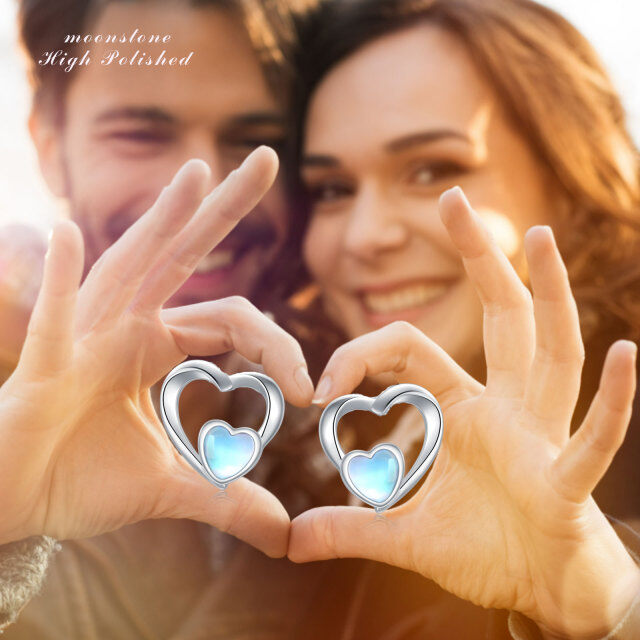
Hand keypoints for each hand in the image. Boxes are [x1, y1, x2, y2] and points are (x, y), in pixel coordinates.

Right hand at [0, 147, 313, 557]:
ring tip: (196, 174)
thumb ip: (228, 499)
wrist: (20, 502)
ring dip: (160, 221)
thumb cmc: (83, 478)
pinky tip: (68, 232)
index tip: (309, 389)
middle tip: (265, 156)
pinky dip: (60, 279)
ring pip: (129, 266)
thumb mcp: (172, 487)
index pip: (234, 321)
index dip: (278, 349)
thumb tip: (285, 533)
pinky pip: (53, 316)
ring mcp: (84, 334)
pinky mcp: (45, 366)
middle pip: (183, 256)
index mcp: (157, 343)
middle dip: (223, 209)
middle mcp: (125, 324)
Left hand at [289, 187, 639, 636]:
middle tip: (454, 198)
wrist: (543, 593)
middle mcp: (508, 408)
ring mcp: (542, 436)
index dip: (363, 354)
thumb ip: (351, 528)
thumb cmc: (487, 552)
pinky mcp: (566, 480)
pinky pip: (592, 436)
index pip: (412, 350)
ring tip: (538, 237)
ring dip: (549, 296)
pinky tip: (624, 353)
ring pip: (551, 353)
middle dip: (479, 259)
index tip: (323, 386)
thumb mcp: (406, 535)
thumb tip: (291, 540)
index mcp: (466, 411)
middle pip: (500, 317)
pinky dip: (612, 401)